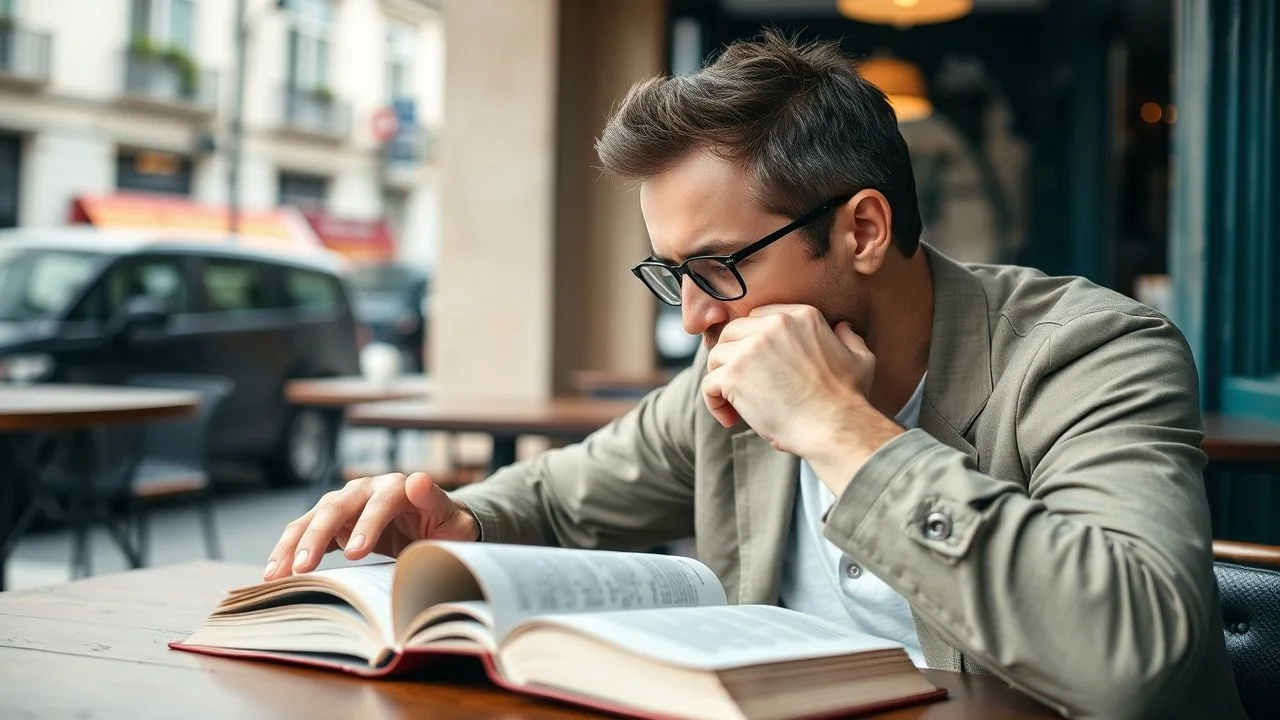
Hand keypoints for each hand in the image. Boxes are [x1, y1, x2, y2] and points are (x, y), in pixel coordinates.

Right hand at [263, 471, 478, 579]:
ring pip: (313, 518)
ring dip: (293, 545)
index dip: (367, 526)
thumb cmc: (444, 526)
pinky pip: (304, 533)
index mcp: (398, 487)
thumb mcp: (451, 518)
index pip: (380, 503)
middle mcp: (366, 489)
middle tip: (304, 568)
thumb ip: (434, 500)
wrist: (432, 527)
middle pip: (337, 507)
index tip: (356, 553)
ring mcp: (345, 503)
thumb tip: (418, 480)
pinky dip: (288, 552)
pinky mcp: (332, 520)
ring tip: (277, 574)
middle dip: (318, 537)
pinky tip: (273, 573)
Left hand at [701, 304, 874, 457]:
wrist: (836, 428)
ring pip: (717, 356)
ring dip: (721, 380)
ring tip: (736, 404)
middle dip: (732, 358)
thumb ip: (848, 337)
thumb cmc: (849, 399)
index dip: (752, 342)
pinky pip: (708, 384)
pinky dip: (714, 403)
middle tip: (742, 385)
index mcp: (801, 316)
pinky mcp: (735, 375)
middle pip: (732, 332)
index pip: (758, 317)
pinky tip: (730, 418)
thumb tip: (842, 327)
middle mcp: (773, 324)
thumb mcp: (860, 359)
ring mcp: (751, 348)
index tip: (757, 367)